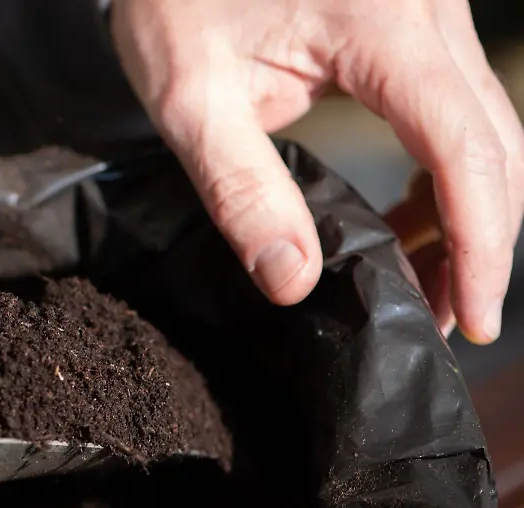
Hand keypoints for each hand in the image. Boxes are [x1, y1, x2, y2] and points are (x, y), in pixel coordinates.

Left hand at [110, 0, 522, 343]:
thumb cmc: (175, 9)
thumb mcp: (192, 102)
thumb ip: (241, 190)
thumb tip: (293, 280)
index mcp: (379, 22)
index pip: (463, 145)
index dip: (479, 240)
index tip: (473, 315)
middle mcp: (427, 9)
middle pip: (494, 141)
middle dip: (480, 240)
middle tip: (447, 316)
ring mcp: (430, 13)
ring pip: (485, 126)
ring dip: (470, 210)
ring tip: (424, 280)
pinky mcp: (416, 27)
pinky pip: (457, 108)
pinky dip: (448, 173)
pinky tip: (411, 218)